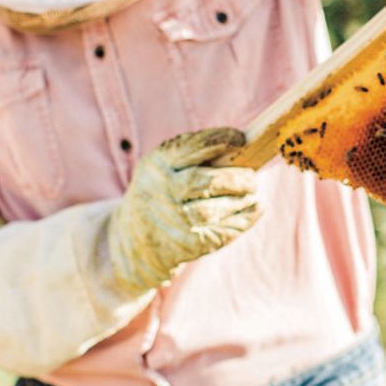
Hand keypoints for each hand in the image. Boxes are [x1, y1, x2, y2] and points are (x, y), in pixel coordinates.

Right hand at [107, 127, 260, 294]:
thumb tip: (246, 147)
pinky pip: (219, 234)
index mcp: (158, 163)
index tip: (241, 139)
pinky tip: (254, 210)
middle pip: (205, 182)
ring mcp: (172, 221)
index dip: (223, 140)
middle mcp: (162, 191)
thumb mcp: (163, 167)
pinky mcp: (185, 245)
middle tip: (252, 178)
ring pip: (211, 211)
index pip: (194, 146)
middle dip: (236, 178)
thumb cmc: (160, 192)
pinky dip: (242, 221)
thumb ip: (195, 155)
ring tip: (253, 195)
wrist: (130, 240)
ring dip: (240, 202)